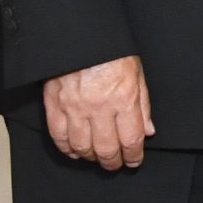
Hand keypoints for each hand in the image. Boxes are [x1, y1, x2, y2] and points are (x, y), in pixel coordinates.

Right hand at [42, 54, 152, 169]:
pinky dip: (67, 149)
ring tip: (98, 158)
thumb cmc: (111, 53)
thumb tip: (147, 131)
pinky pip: (59, 137)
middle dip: (113, 162)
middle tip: (116, 165)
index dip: (133, 155)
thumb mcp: (137, 74)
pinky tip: (75, 152)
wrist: (80, 37)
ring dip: (91, 157)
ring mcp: (74, 109)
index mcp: (123, 98)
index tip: (134, 161)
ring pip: (82, 147)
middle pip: (106, 148)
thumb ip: (142, 105)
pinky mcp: (54, 106)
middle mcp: (99, 108)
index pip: (131, 139)